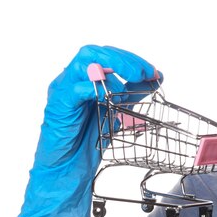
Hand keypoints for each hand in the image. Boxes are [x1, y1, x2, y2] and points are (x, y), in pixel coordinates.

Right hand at [18, 45, 161, 216]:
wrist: (68, 164)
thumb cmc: (89, 136)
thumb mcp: (118, 109)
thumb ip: (134, 92)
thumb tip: (157, 78)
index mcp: (85, 76)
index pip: (108, 54)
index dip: (132, 59)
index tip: (153, 72)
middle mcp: (72, 78)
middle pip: (95, 51)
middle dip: (124, 60)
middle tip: (143, 73)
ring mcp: (63, 89)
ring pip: (83, 61)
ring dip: (113, 68)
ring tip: (130, 82)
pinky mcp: (59, 105)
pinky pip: (75, 88)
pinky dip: (97, 88)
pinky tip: (112, 96)